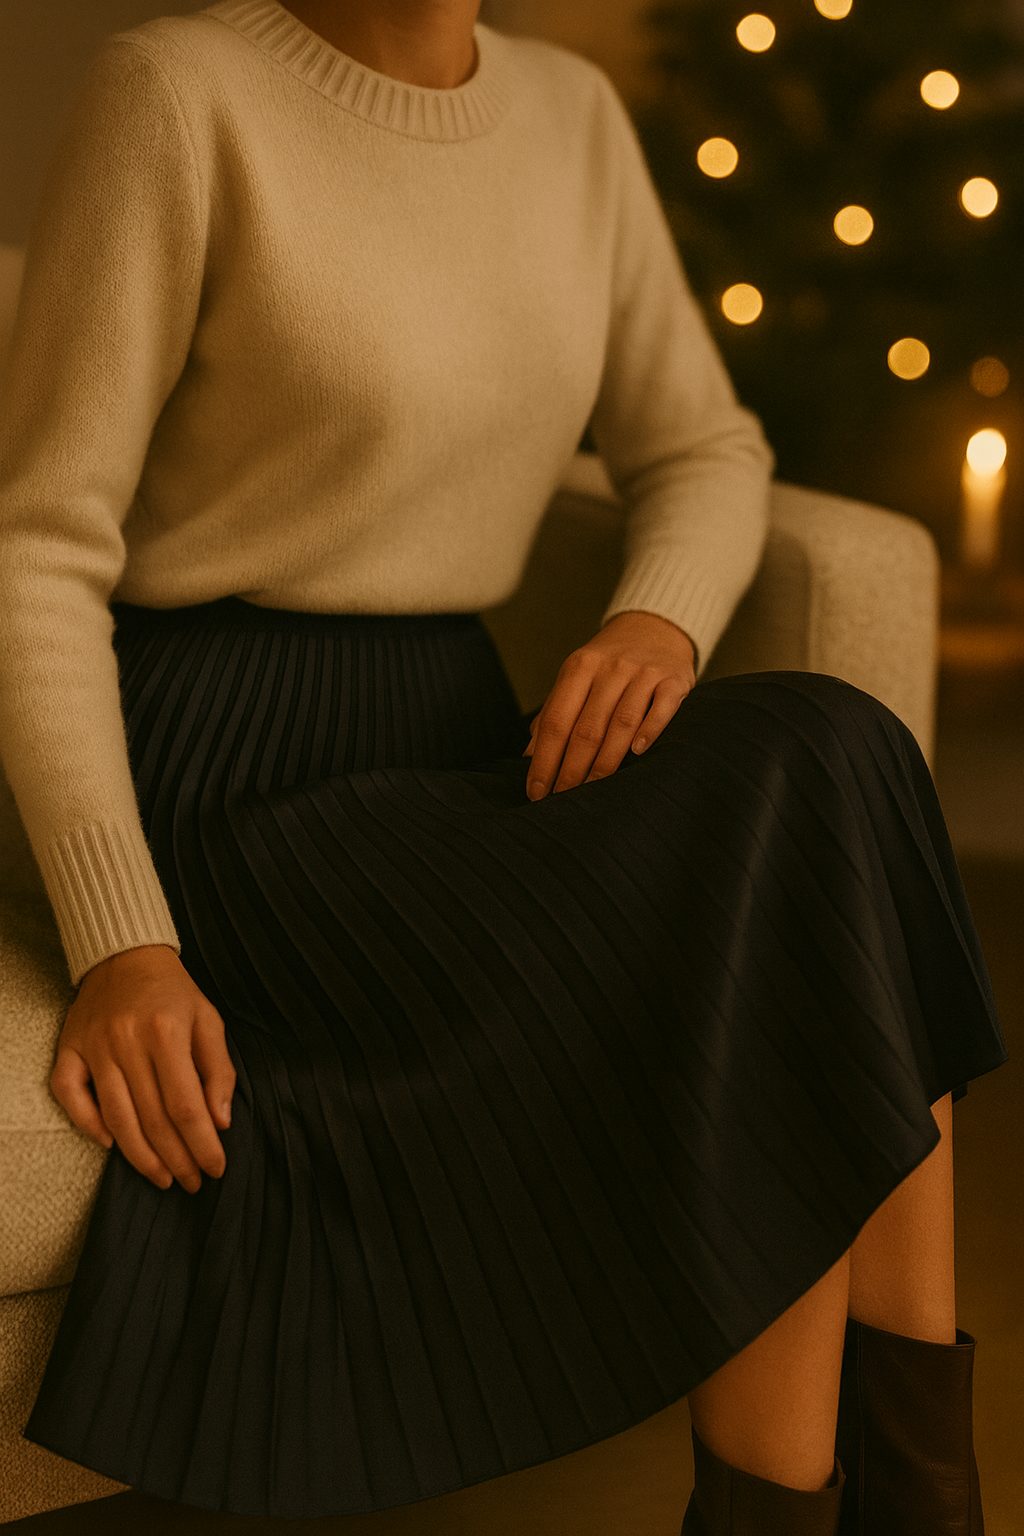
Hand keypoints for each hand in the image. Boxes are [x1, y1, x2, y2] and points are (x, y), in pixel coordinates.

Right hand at [49, 944, 235, 1193]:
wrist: (125, 955)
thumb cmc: (174, 993)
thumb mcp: (208, 1020)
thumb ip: (218, 1071)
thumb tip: (221, 1122)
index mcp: (167, 1033)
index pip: (186, 1106)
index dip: (202, 1144)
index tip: (216, 1169)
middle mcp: (127, 1042)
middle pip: (152, 1119)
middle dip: (176, 1159)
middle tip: (192, 1183)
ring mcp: (94, 1047)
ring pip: (115, 1117)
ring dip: (140, 1157)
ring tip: (162, 1179)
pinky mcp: (69, 1049)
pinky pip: (69, 1096)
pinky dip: (87, 1124)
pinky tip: (111, 1145)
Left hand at [523, 609, 696, 799]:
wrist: (655, 627)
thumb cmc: (609, 663)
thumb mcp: (577, 677)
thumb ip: (554, 712)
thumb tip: (528, 755)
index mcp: (579, 668)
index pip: (556, 721)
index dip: (544, 759)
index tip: (536, 791)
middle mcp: (610, 668)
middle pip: (586, 728)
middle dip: (571, 769)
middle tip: (563, 800)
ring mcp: (643, 672)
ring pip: (621, 723)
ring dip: (605, 762)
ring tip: (592, 791)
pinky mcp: (674, 679)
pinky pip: (661, 709)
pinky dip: (649, 731)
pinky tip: (637, 753)